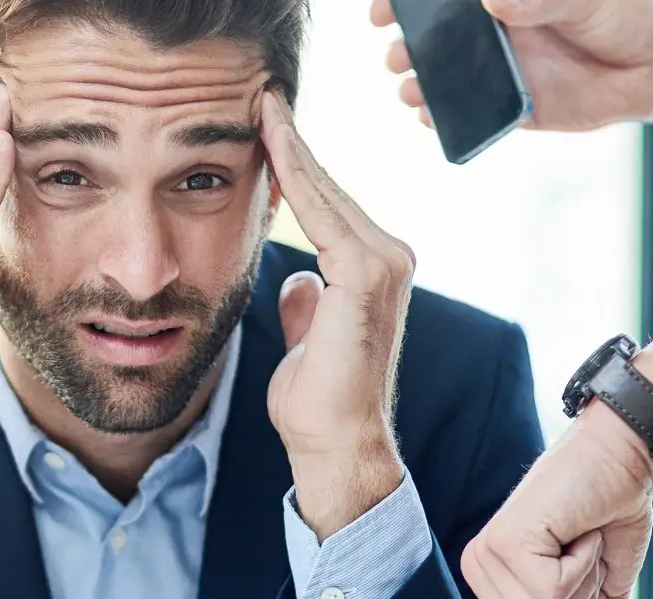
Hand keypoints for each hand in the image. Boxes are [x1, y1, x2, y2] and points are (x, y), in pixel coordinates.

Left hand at [260, 93, 412, 538]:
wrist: (335, 444)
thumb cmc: (317, 404)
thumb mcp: (306, 339)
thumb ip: (307, 305)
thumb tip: (298, 281)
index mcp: (372, 271)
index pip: (328, 207)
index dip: (296, 168)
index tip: (266, 129)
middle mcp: (389, 259)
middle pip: (331, 191)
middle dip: (294, 145)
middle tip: (263, 99)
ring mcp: (385, 264)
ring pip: (328, 195)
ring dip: (294, 151)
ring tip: (264, 109)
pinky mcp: (368, 275)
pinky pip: (324, 215)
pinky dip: (299, 180)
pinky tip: (274, 148)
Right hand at [372, 0, 652, 132]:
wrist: (650, 69)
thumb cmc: (619, 18)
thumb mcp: (581, 1)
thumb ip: (539, 1)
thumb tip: (493, 1)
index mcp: (499, 4)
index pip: (442, 1)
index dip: (404, 3)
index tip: (385, 11)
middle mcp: (491, 35)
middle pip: (429, 38)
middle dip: (404, 46)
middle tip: (400, 55)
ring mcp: (495, 72)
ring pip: (439, 78)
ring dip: (415, 84)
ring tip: (412, 87)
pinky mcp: (506, 109)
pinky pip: (464, 115)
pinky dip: (441, 117)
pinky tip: (431, 115)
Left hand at [462, 404, 652, 598]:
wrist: (623, 456)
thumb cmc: (609, 512)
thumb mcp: (603, 589)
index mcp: (492, 584)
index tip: (586, 574)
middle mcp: (479, 571)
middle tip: (585, 555)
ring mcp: (487, 558)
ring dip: (586, 585)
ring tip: (581, 540)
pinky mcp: (504, 543)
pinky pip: (554, 594)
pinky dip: (585, 565)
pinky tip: (577, 531)